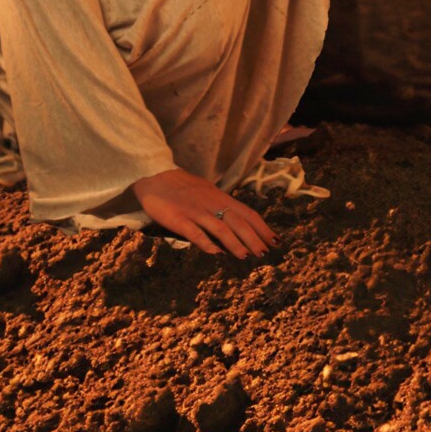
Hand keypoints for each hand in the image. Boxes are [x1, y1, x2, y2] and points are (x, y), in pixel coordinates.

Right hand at [132, 168, 276, 257]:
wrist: (154, 175)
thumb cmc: (181, 186)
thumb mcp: (206, 192)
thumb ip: (220, 207)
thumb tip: (238, 225)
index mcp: (219, 197)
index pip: (247, 213)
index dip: (262, 228)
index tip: (275, 241)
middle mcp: (211, 203)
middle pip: (238, 222)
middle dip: (254, 238)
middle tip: (265, 253)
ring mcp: (195, 211)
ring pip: (220, 228)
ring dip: (235, 243)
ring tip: (245, 256)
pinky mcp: (179, 218)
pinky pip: (195, 232)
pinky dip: (207, 243)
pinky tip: (215, 253)